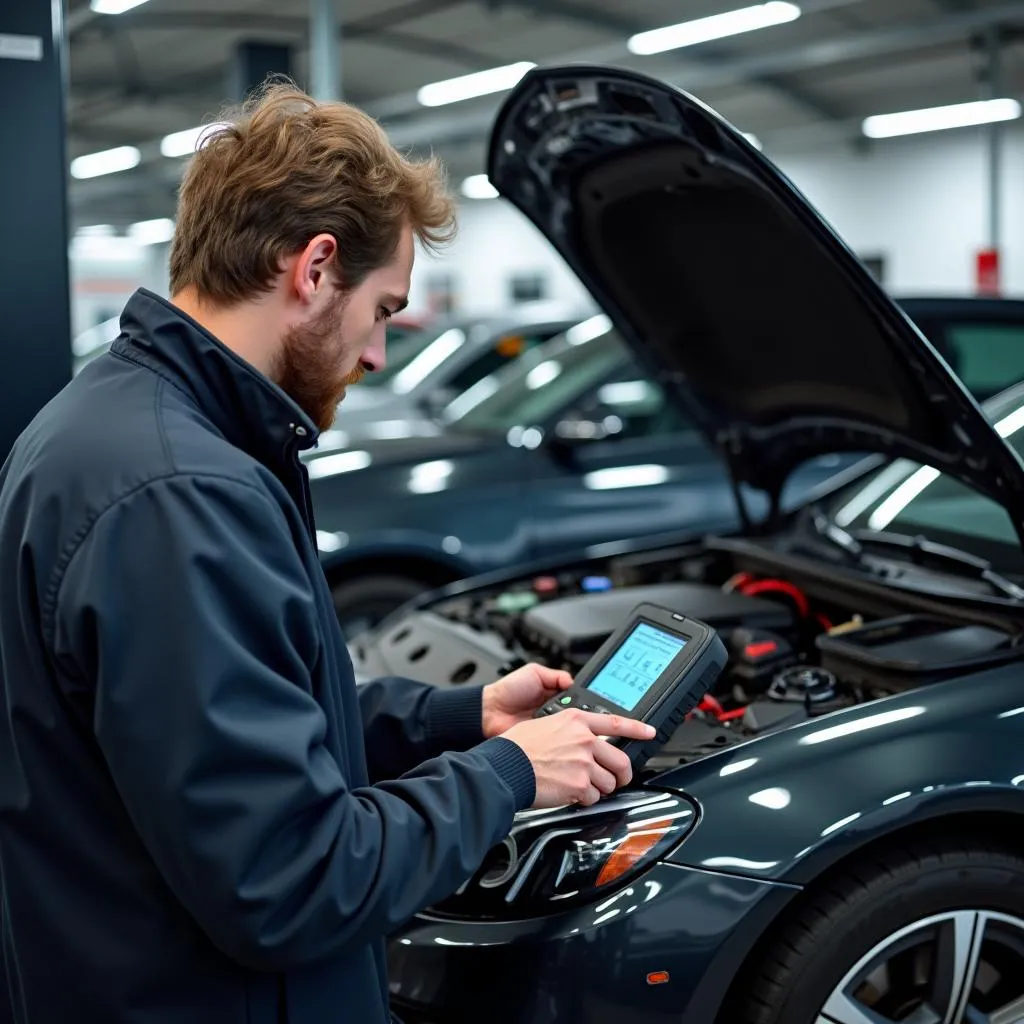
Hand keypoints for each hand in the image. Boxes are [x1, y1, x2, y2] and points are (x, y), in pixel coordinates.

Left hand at [481, 662, 573, 737]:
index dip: (580, 698)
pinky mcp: (543, 739)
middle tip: (568, 706)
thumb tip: (573, 681)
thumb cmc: (508, 690)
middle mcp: (554, 710)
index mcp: (554, 693)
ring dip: (564, 722)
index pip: (576, 697)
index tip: (583, 698)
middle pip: (575, 713)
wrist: (490, 711)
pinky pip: (556, 738)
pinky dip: (556, 734)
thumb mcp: (534, 672)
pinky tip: (552, 728)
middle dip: (574, 710)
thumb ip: (556, 675)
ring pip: (568, 726)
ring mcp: (549, 726)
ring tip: (556, 715)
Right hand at [502, 709, 656, 807]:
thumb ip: (569, 730)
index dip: (638, 729)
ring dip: (599, 789)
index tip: (649, 733)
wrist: (507, 765)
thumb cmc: (519, 747)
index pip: (616, 723)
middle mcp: (584, 740)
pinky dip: (585, 800)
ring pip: (609, 782)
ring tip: (582, 787)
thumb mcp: (546, 723)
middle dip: (621, 774)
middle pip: (620, 760)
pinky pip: (594, 798)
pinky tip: (571, 793)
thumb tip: (581, 740)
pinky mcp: (579, 785)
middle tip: (617, 780)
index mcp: (576, 721)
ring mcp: (583, 762)